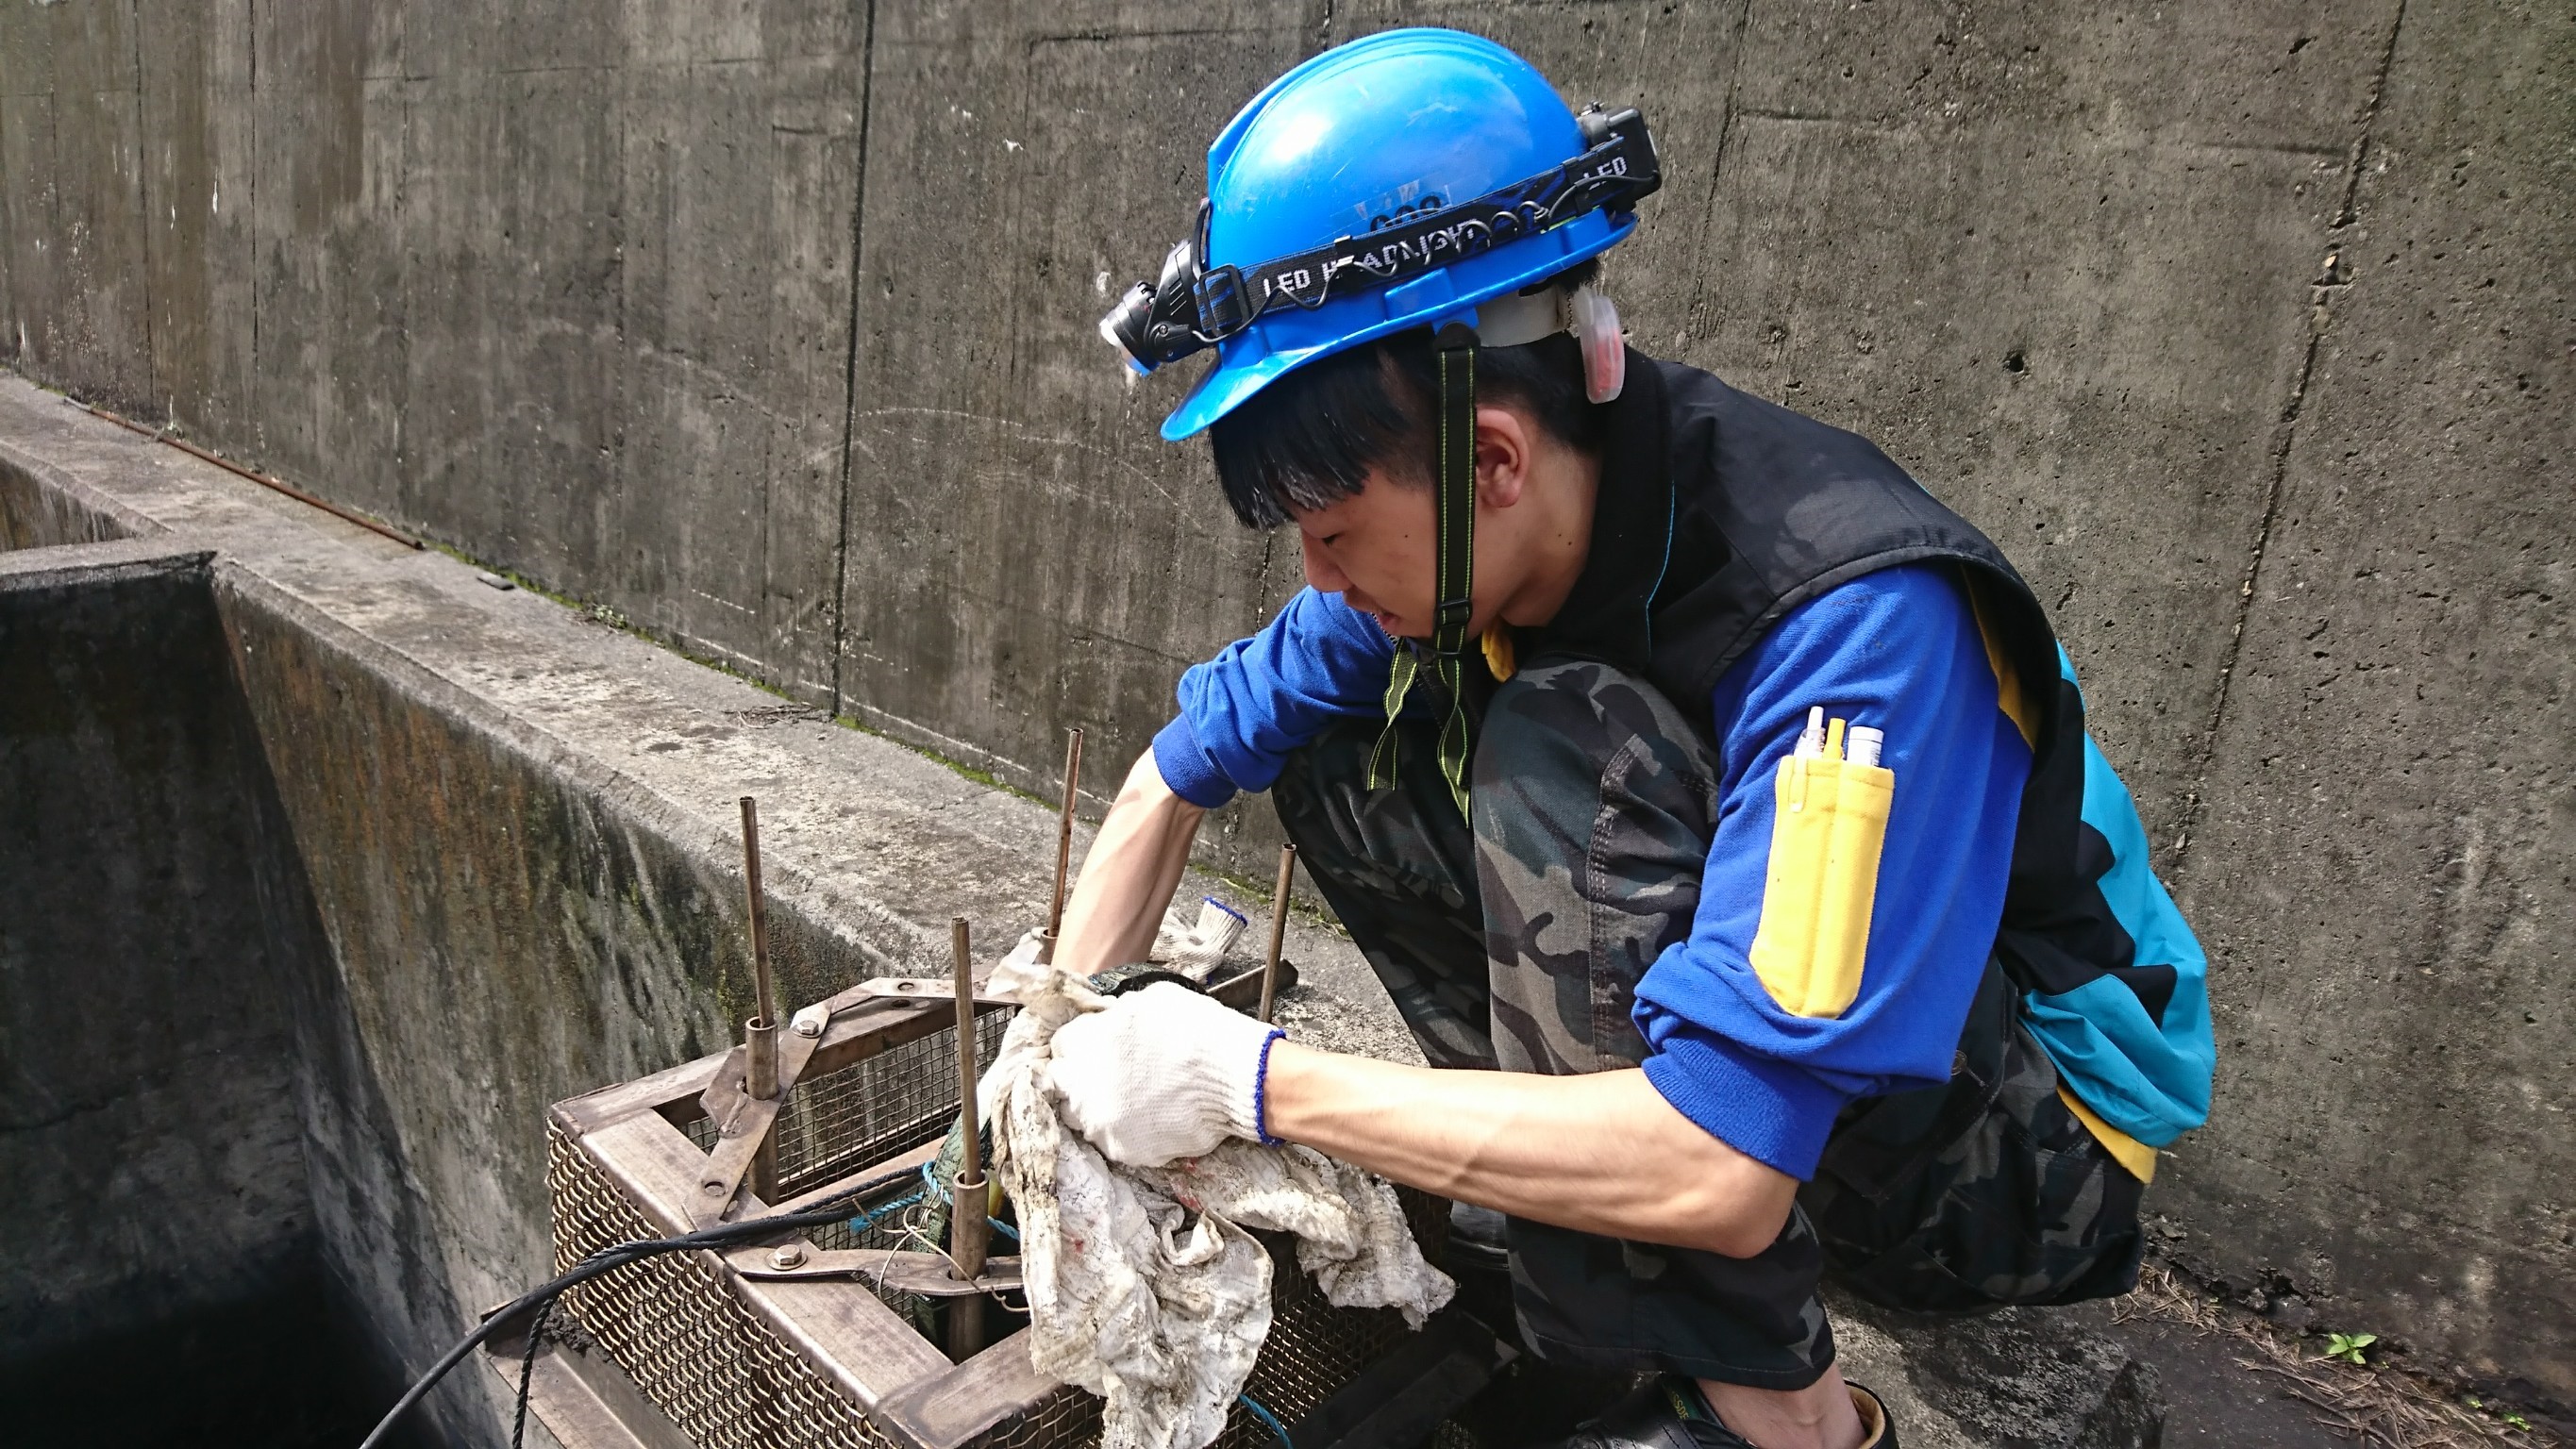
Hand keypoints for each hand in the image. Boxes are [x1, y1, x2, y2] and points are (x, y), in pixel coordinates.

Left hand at [1045, 983, 1283, 1165]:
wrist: (1235, 1077)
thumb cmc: (1197, 1030)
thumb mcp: (1149, 1000)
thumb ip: (1116, 1015)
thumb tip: (1110, 1023)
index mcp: (1084, 1044)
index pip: (1062, 1045)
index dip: (1084, 1043)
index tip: (1099, 1046)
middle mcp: (1082, 1088)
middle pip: (1065, 1085)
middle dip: (1084, 1077)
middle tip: (1115, 1073)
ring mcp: (1101, 1124)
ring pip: (1085, 1117)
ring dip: (1102, 1106)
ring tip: (1136, 1097)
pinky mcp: (1125, 1151)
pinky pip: (1115, 1140)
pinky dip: (1129, 1130)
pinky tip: (1154, 1115)